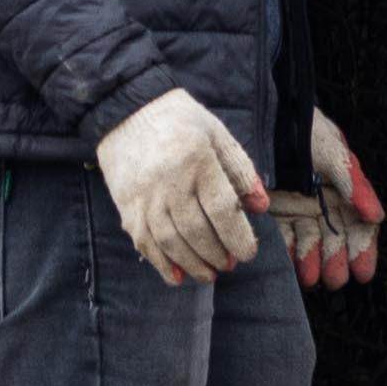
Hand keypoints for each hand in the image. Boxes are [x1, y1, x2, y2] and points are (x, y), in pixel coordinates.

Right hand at [94, 89, 267, 284]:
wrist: (125, 109)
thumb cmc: (179, 121)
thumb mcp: (217, 134)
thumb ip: (240, 170)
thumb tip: (261, 207)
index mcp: (196, 160)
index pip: (221, 209)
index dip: (237, 237)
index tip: (248, 253)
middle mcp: (168, 181)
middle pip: (196, 230)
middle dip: (217, 254)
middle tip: (230, 264)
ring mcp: (144, 195)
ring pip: (170, 242)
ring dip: (193, 264)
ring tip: (209, 274)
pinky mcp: (126, 204)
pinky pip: (144, 242)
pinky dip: (161, 264)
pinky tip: (177, 277)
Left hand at [289, 111, 382, 290]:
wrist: (266, 115)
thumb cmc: (305, 130)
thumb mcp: (334, 153)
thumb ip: (354, 184)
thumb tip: (377, 216)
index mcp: (345, 190)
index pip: (360, 226)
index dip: (363, 250)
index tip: (363, 273)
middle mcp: (324, 202)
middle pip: (336, 239)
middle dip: (337, 261)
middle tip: (336, 280)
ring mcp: (298, 207)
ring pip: (310, 242)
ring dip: (312, 262)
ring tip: (312, 279)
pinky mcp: (273, 209)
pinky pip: (282, 236)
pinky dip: (287, 251)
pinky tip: (291, 265)